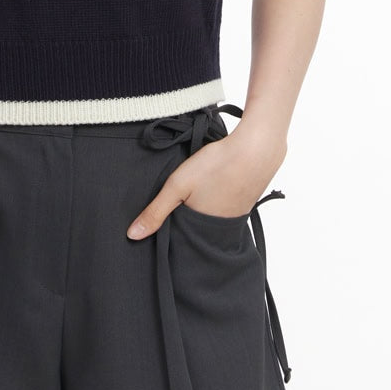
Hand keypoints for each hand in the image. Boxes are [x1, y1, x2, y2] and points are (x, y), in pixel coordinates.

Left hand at [126, 119, 285, 238]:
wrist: (257, 148)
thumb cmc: (217, 165)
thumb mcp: (178, 185)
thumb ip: (155, 211)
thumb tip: (132, 235)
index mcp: (204, 230)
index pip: (182, 241)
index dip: (170, 233)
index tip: (159, 225)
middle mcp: (223, 230)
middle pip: (197, 231)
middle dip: (185, 221)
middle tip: (178, 203)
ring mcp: (237, 217)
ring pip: (211, 218)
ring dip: (202, 209)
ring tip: (195, 193)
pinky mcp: (246, 203)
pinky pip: (225, 208)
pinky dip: (216, 200)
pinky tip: (213, 186)